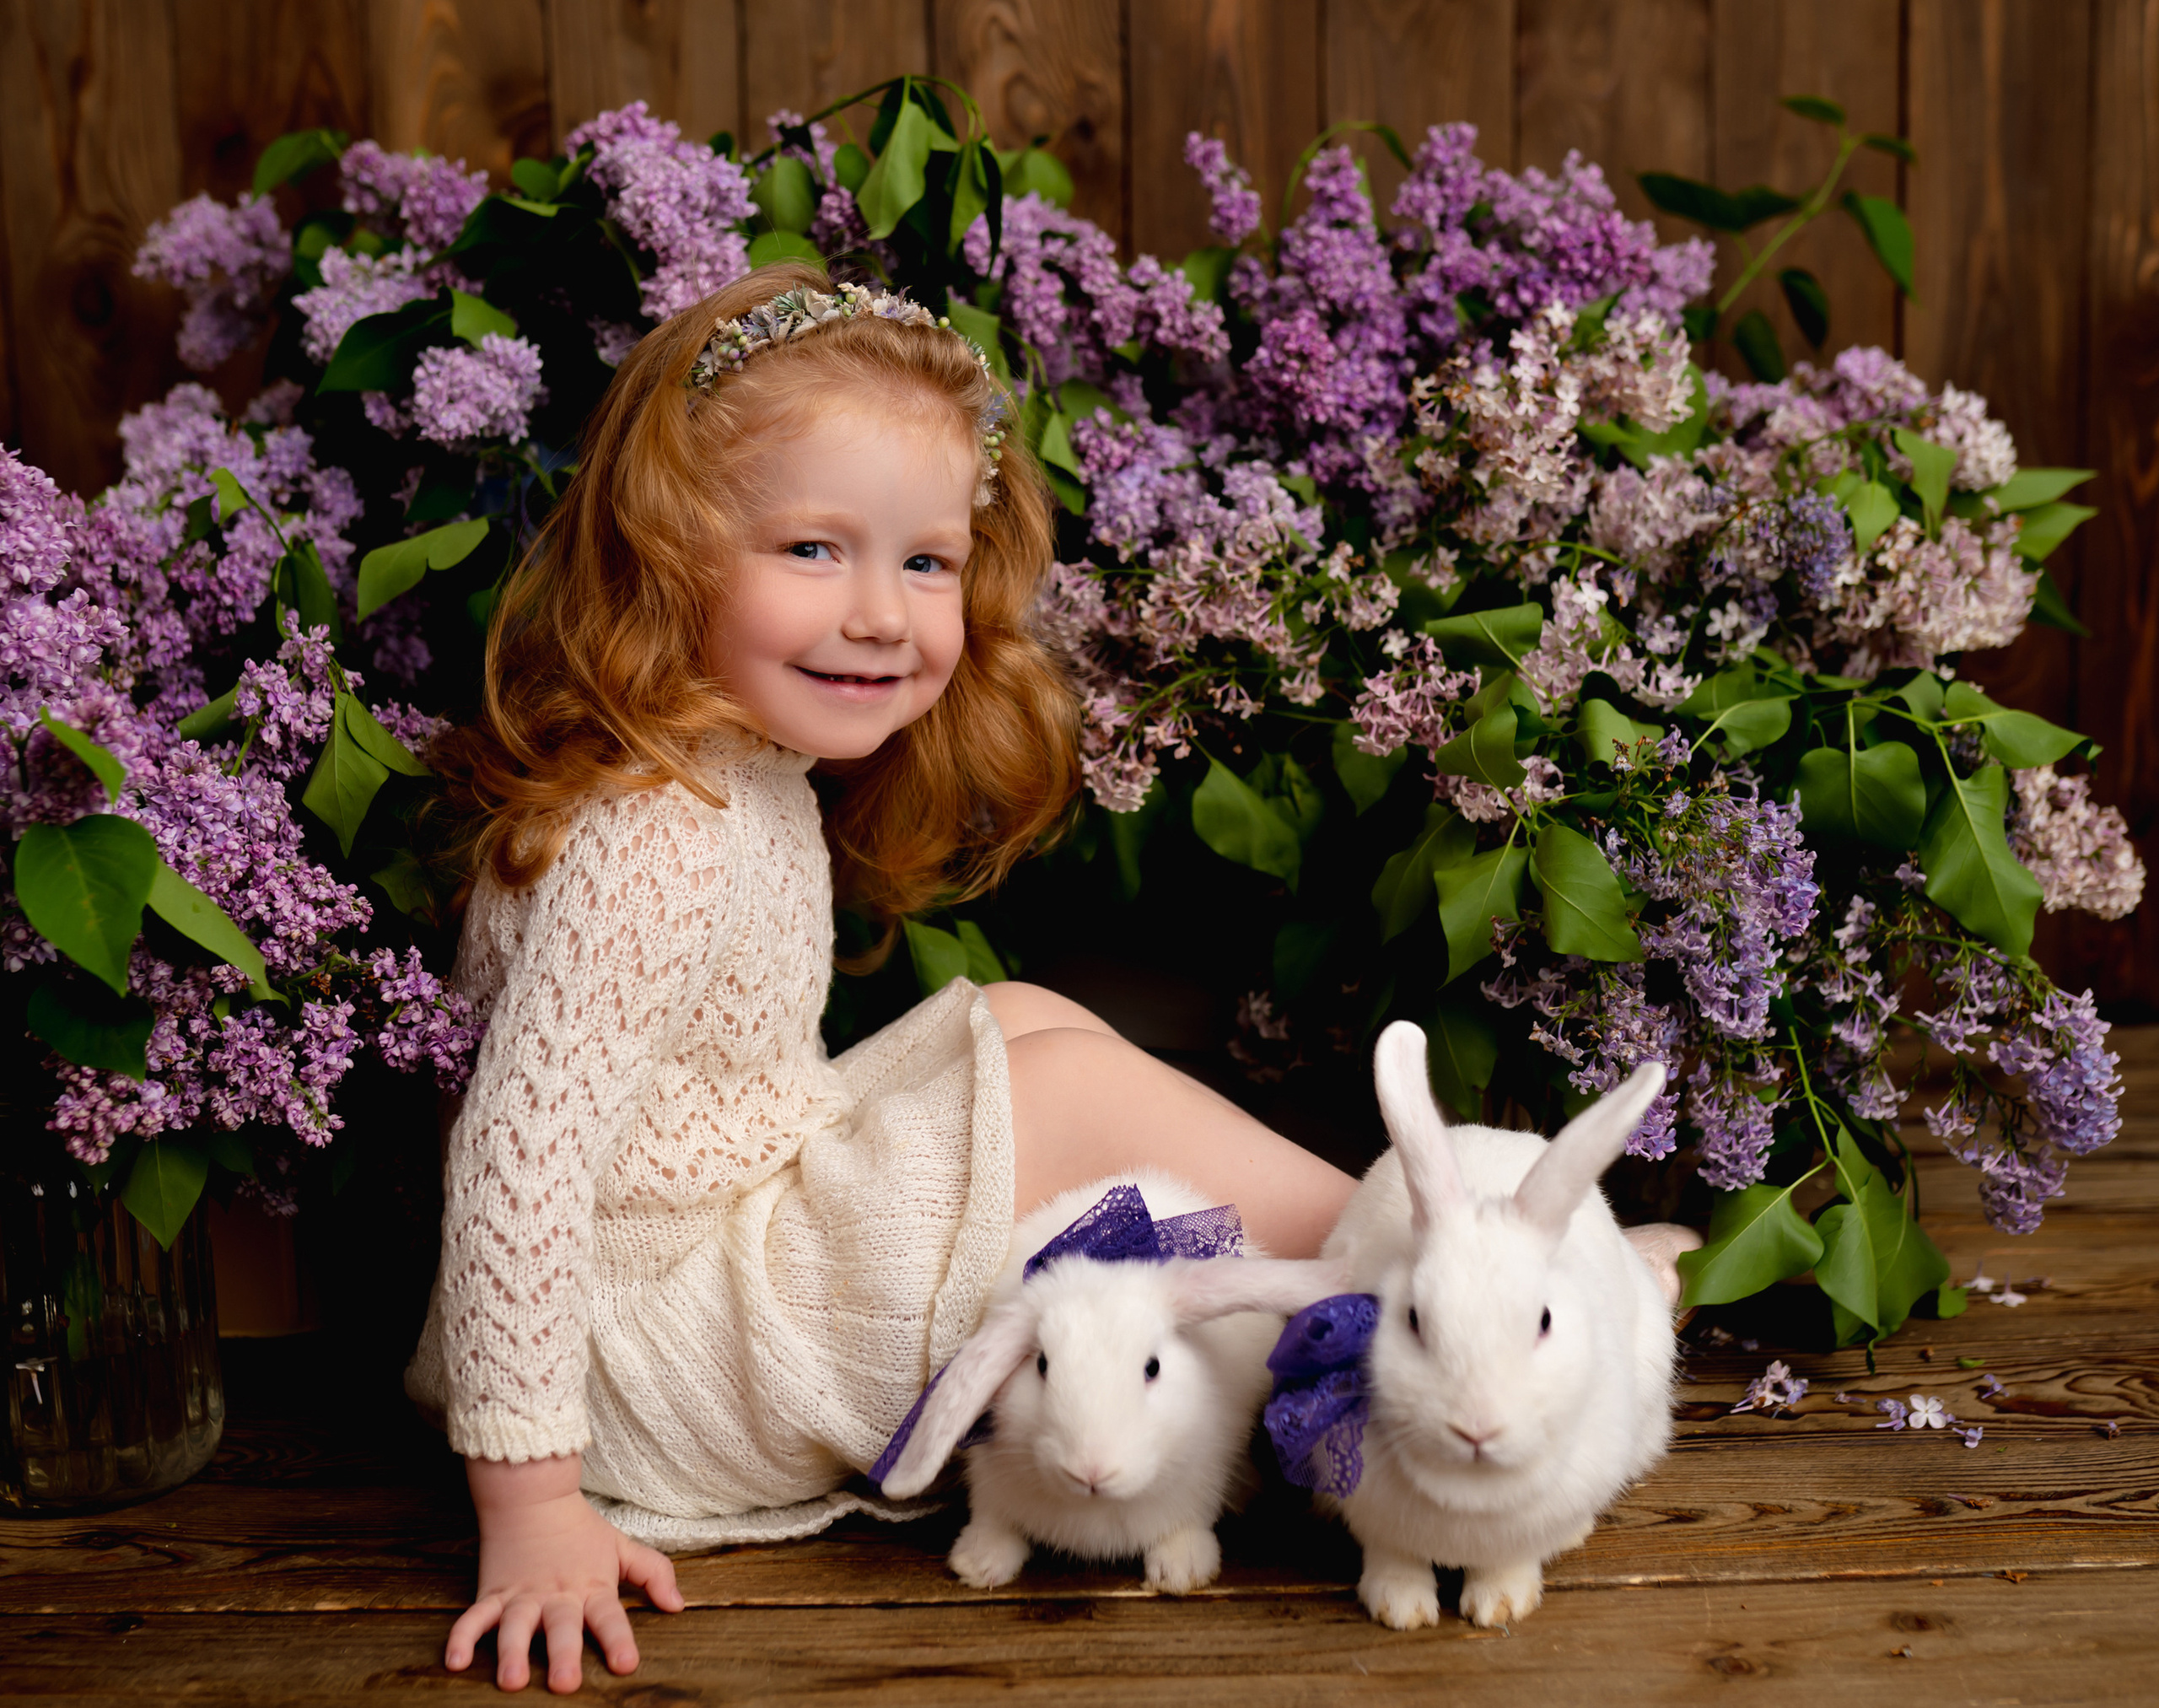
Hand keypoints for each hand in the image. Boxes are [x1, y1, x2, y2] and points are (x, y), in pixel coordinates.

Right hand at [446, 1453, 684, 1692]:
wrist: (533, 1496)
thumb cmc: (582, 1530)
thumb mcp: (622, 1547)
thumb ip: (653, 1574)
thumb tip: (678, 1606)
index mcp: (592, 1588)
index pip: (609, 1617)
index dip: (618, 1640)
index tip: (626, 1664)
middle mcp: (557, 1596)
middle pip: (561, 1627)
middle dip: (563, 1655)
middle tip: (564, 1683)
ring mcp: (522, 1596)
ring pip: (515, 1626)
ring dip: (512, 1652)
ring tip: (511, 1680)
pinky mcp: (493, 1593)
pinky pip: (474, 1617)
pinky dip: (462, 1637)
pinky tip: (456, 1661)